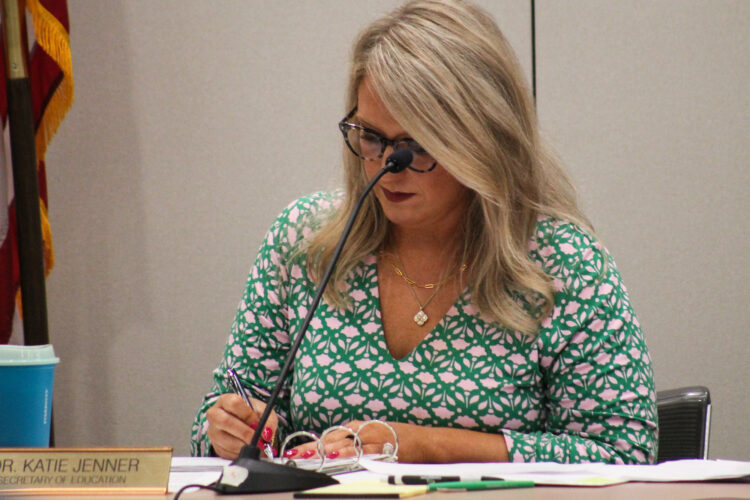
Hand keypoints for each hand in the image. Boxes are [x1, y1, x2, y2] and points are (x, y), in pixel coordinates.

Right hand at [206, 393, 277, 458]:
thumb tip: (267, 433)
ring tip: (255, 445)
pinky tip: (247, 449)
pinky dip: (240, 453)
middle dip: (245, 432)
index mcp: (226, 400)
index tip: (257, 423)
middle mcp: (215, 414)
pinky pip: (226, 452)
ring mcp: (213, 431)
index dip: (247, 415)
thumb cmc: (252, 414)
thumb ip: (268, 420)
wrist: (245, 424)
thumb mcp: (263, 412)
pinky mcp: (215, 446)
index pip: (234, 403)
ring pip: (225, 440)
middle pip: (225, 421)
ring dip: (244, 445)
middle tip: (258, 439)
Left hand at [284, 420, 420, 461]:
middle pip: (334, 439)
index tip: (298, 450)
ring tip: (309, 457)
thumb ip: (355, 438)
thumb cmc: (399, 437)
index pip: (332, 434)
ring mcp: (373, 440)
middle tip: (296, 454)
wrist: (424, 442)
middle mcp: (365, 430)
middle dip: (314, 448)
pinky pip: (362, 453)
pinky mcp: (382, 451)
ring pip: (345, 445)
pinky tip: (337, 457)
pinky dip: (349, 454)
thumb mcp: (374, 432)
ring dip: (326, 451)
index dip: (314, 443)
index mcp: (361, 426)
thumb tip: (333, 446)